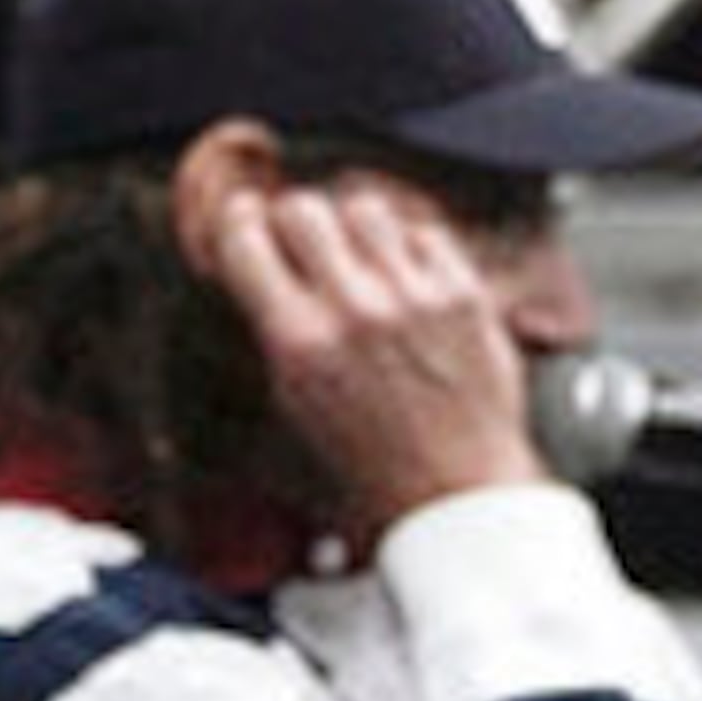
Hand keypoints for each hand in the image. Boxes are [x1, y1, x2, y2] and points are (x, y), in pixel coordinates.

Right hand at [205, 169, 550, 536]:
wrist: (453, 491)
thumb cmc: (367, 464)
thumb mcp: (292, 404)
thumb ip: (273, 330)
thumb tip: (252, 269)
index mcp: (299, 344)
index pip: (246, 242)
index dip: (237, 224)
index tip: (242, 221)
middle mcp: (354, 311)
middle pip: (304, 210)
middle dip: (292, 221)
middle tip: (299, 240)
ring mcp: (414, 298)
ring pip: (365, 208)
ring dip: (352, 227)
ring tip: (357, 257)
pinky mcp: (463, 296)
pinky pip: (425, 233)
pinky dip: (408, 247)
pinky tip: (404, 277)